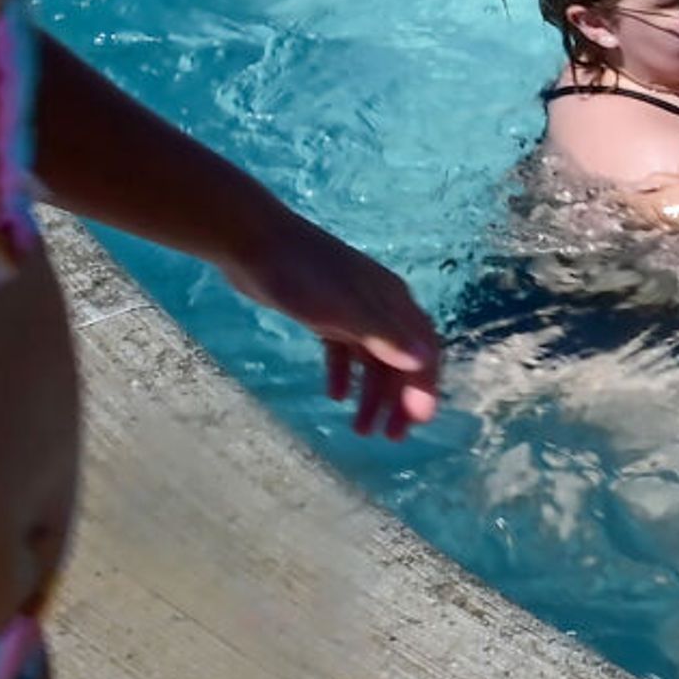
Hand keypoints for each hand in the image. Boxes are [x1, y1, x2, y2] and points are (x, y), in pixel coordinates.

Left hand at [219, 215, 440, 437]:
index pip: (422, 350)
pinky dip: (343, 374)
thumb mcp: (342, 310)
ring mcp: (352, 309)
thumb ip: (382, 335)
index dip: (423, 386)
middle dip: (399, 399)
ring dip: (371, 394)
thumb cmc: (300, 274)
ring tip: (360, 429)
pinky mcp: (324, 312)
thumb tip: (422, 362)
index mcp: (392, 302)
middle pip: (401, 358)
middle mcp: (380, 306)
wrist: (254, 242)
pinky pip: (344, 350)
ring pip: (372, 358)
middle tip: (390, 437)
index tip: (415, 423)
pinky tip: (332, 396)